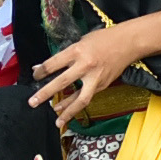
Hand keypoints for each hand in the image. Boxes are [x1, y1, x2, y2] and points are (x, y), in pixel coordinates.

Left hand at [31, 22, 148, 124]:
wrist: (128, 43)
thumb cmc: (103, 39)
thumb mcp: (81, 42)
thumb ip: (64, 56)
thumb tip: (44, 67)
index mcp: (77, 51)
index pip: (53, 64)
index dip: (41, 71)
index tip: (34, 75)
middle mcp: (85, 66)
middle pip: (61, 82)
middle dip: (45, 93)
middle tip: (32, 102)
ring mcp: (95, 78)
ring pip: (79, 99)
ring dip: (67, 111)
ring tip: (56, 120)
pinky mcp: (102, 85)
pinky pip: (86, 97)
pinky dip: (76, 105)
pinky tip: (67, 111)